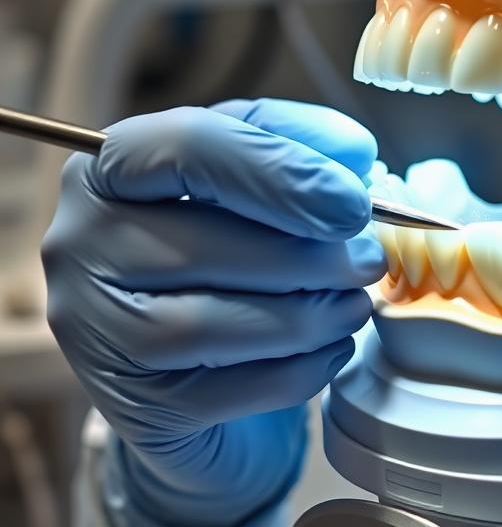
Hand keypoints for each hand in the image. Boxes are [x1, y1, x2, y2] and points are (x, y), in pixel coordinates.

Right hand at [43, 99, 384, 524]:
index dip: (283, 172)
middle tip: (370, 260)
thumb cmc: (233, 249)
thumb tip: (355, 153)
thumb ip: (302, 146)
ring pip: (214, 323)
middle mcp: (83, 243)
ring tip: (355, 304)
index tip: (352, 204)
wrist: (199, 357)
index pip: (188, 147)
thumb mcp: (258, 176)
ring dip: (312, 314)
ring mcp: (97, 329)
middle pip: (209, 244)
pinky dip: (303, 368)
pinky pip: (232, 389)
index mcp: (111, 168)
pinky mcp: (133, 403)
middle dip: (314, 257)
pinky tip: (330, 346)